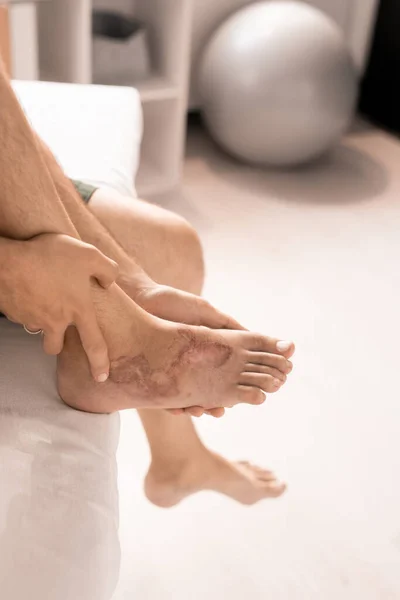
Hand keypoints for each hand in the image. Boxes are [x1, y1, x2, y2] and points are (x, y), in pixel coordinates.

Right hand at [0, 234, 117, 380]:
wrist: (7, 260)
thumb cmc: (49, 256)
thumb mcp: (87, 254)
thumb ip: (106, 269)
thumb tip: (111, 282)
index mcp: (78, 310)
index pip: (94, 344)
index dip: (100, 363)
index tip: (101, 378)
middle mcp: (55, 320)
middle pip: (55, 347)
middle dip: (56, 343)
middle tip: (57, 328)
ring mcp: (31, 318)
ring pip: (35, 328)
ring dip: (38, 320)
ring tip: (40, 297)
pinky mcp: (13, 312)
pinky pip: (20, 314)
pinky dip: (24, 305)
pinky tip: (25, 287)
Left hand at [121, 279, 245, 417]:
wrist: (141, 298)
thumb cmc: (174, 302)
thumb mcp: (205, 311)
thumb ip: (226, 325)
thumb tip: (252, 336)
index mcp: (204, 351)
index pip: (221, 375)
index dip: (232, 385)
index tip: (241, 393)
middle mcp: (189, 364)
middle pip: (205, 391)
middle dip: (213, 403)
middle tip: (220, 411)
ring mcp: (171, 371)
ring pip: (186, 397)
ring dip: (194, 408)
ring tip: (199, 411)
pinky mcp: (153, 376)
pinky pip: (162, 397)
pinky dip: (171, 406)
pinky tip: (178, 410)